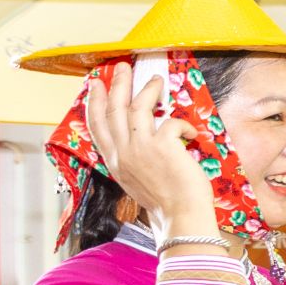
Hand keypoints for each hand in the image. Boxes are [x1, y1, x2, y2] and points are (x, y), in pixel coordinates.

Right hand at [80, 62, 218, 236]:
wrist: (180, 217)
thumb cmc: (165, 202)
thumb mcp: (136, 180)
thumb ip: (132, 159)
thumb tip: (137, 141)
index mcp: (115, 161)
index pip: (97, 126)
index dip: (95, 102)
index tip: (97, 85)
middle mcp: (123, 152)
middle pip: (113, 109)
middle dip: (117, 84)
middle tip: (122, 67)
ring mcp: (140, 148)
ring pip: (137, 108)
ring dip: (148, 91)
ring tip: (157, 81)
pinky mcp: (162, 146)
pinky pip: (170, 122)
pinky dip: (182, 123)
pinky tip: (191, 132)